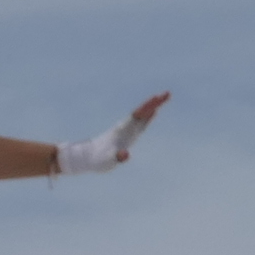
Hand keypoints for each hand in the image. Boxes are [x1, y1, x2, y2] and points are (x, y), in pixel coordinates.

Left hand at [54, 92, 170, 174]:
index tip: (158, 97)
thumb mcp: (108, 161)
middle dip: (155, 103)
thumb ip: (117, 158)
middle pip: (143, 111)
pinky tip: (152, 114)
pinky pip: (141, 123)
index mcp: (123, 130)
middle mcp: (126, 127)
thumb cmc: (98, 160)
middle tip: (168, 93)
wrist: (86, 157)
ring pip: (142, 115)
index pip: (139, 115)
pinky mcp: (126, 135)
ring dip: (152, 107)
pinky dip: (148, 117)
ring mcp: (126, 130)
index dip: (149, 107)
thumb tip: (125, 155)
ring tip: (162, 99)